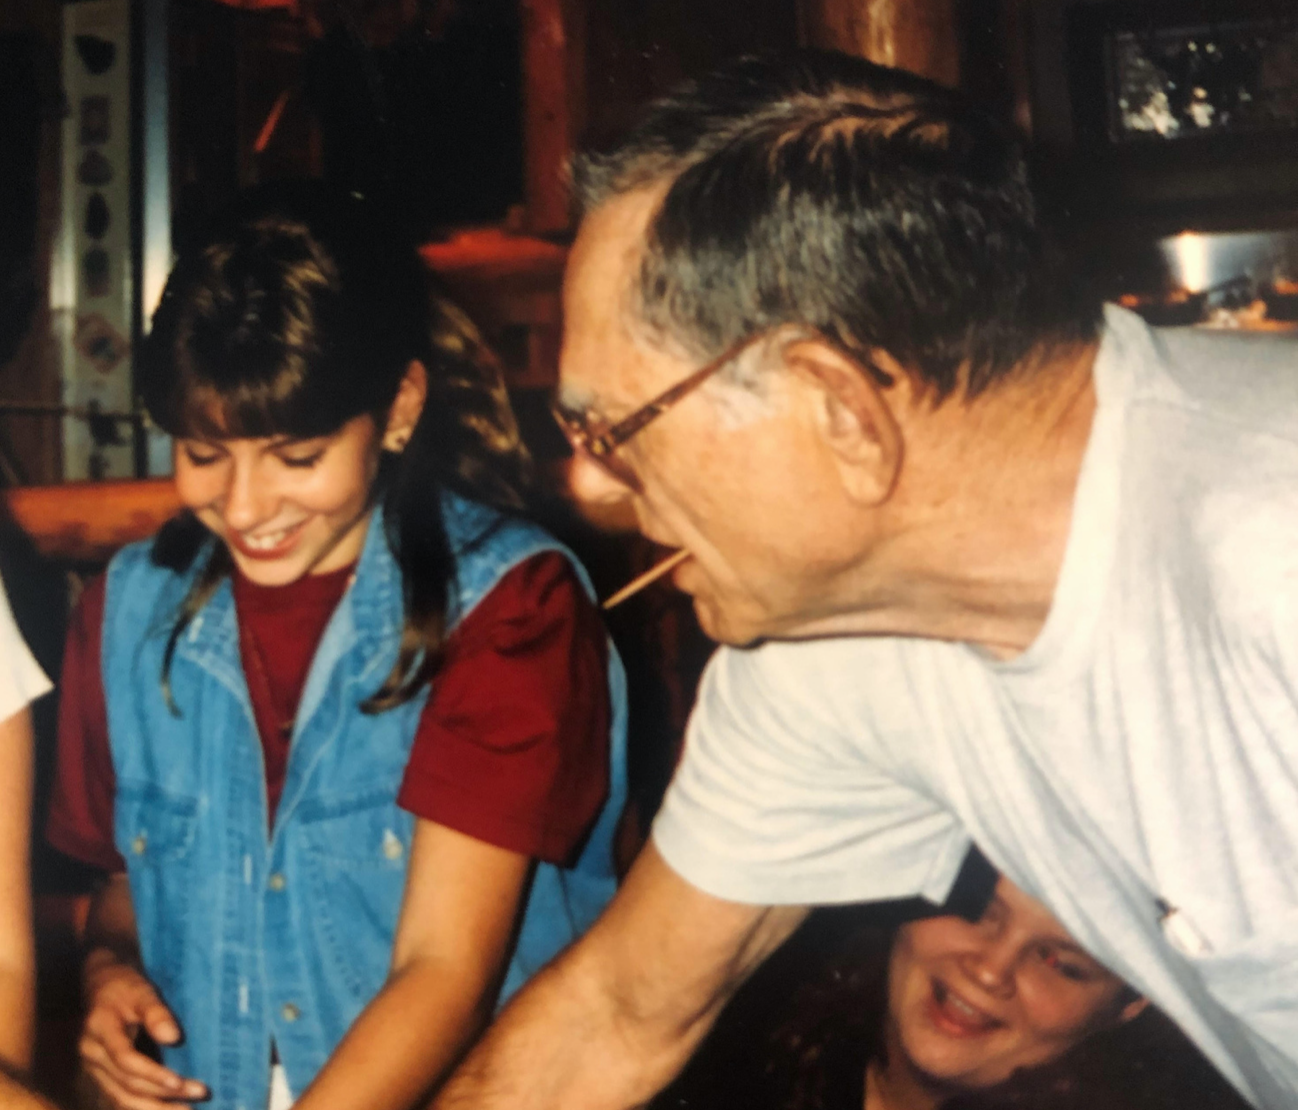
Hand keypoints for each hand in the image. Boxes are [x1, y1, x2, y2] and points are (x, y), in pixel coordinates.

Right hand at [79, 951, 208, 1109]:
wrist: (100, 986)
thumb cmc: (125, 986)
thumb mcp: (141, 990)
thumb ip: (156, 1013)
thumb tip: (173, 1038)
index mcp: (100, 1031)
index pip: (126, 1060)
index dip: (152, 1074)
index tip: (180, 1084)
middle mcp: (92, 1055)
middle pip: (126, 1085)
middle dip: (162, 1096)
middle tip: (199, 1096)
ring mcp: (93, 1069)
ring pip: (121, 1098)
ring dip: (155, 1109)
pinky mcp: (101, 1076)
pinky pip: (120, 1098)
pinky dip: (144, 1108)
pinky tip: (167, 1109)